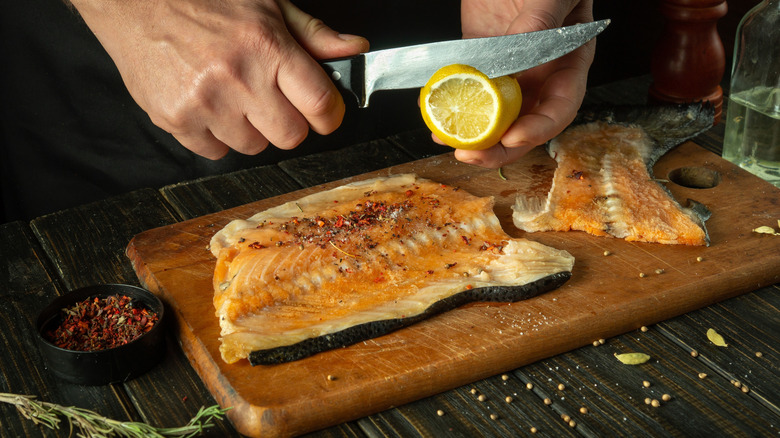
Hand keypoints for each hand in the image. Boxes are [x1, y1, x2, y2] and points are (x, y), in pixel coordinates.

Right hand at [69, 0, 368, 158]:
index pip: (320, 103)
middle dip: (288, 122)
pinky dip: (215, 135)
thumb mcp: (266, 4)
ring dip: (249, 128)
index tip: (324, 113)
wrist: (131, 0)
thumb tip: (354, 48)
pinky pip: (214, 152)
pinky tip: (207, 103)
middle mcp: (237, 77)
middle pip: (290, 136)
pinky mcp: (175, 120)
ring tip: (231, 94)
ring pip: (252, 147)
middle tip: (271, 98)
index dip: (329, 115)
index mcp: (266, 45)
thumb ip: (312, 34)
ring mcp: (205, 103)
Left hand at [452, 0, 594, 167]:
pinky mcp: (481, 60)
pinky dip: (451, 104)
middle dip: (497, 147)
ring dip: (470, 134)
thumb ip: (539, 24)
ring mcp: (509, 71)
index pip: (559, 107)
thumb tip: (519, 57)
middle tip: (469, 154)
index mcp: (568, 62)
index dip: (538, 129)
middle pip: (523, 124)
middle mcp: (540, 75)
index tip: (511, 139)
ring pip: (493, 115)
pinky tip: (432, 111)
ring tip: (445, 139)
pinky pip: (467, 88)